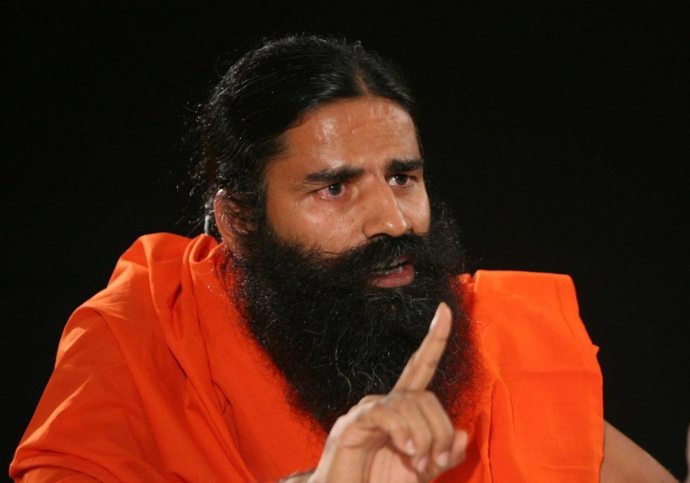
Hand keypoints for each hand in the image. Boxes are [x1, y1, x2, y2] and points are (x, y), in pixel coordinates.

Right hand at [308, 303, 467, 482]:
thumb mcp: (423, 470)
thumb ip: (445, 454)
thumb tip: (462, 432)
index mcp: (402, 410)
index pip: (421, 366)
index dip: (434, 339)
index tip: (445, 310)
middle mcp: (385, 403)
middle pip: (426, 396)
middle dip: (439, 431)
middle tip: (434, 462)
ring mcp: (367, 410)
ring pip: (410, 405)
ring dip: (425, 438)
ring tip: (418, 463)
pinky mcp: (353, 423)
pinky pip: (386, 414)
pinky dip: (403, 432)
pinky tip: (406, 449)